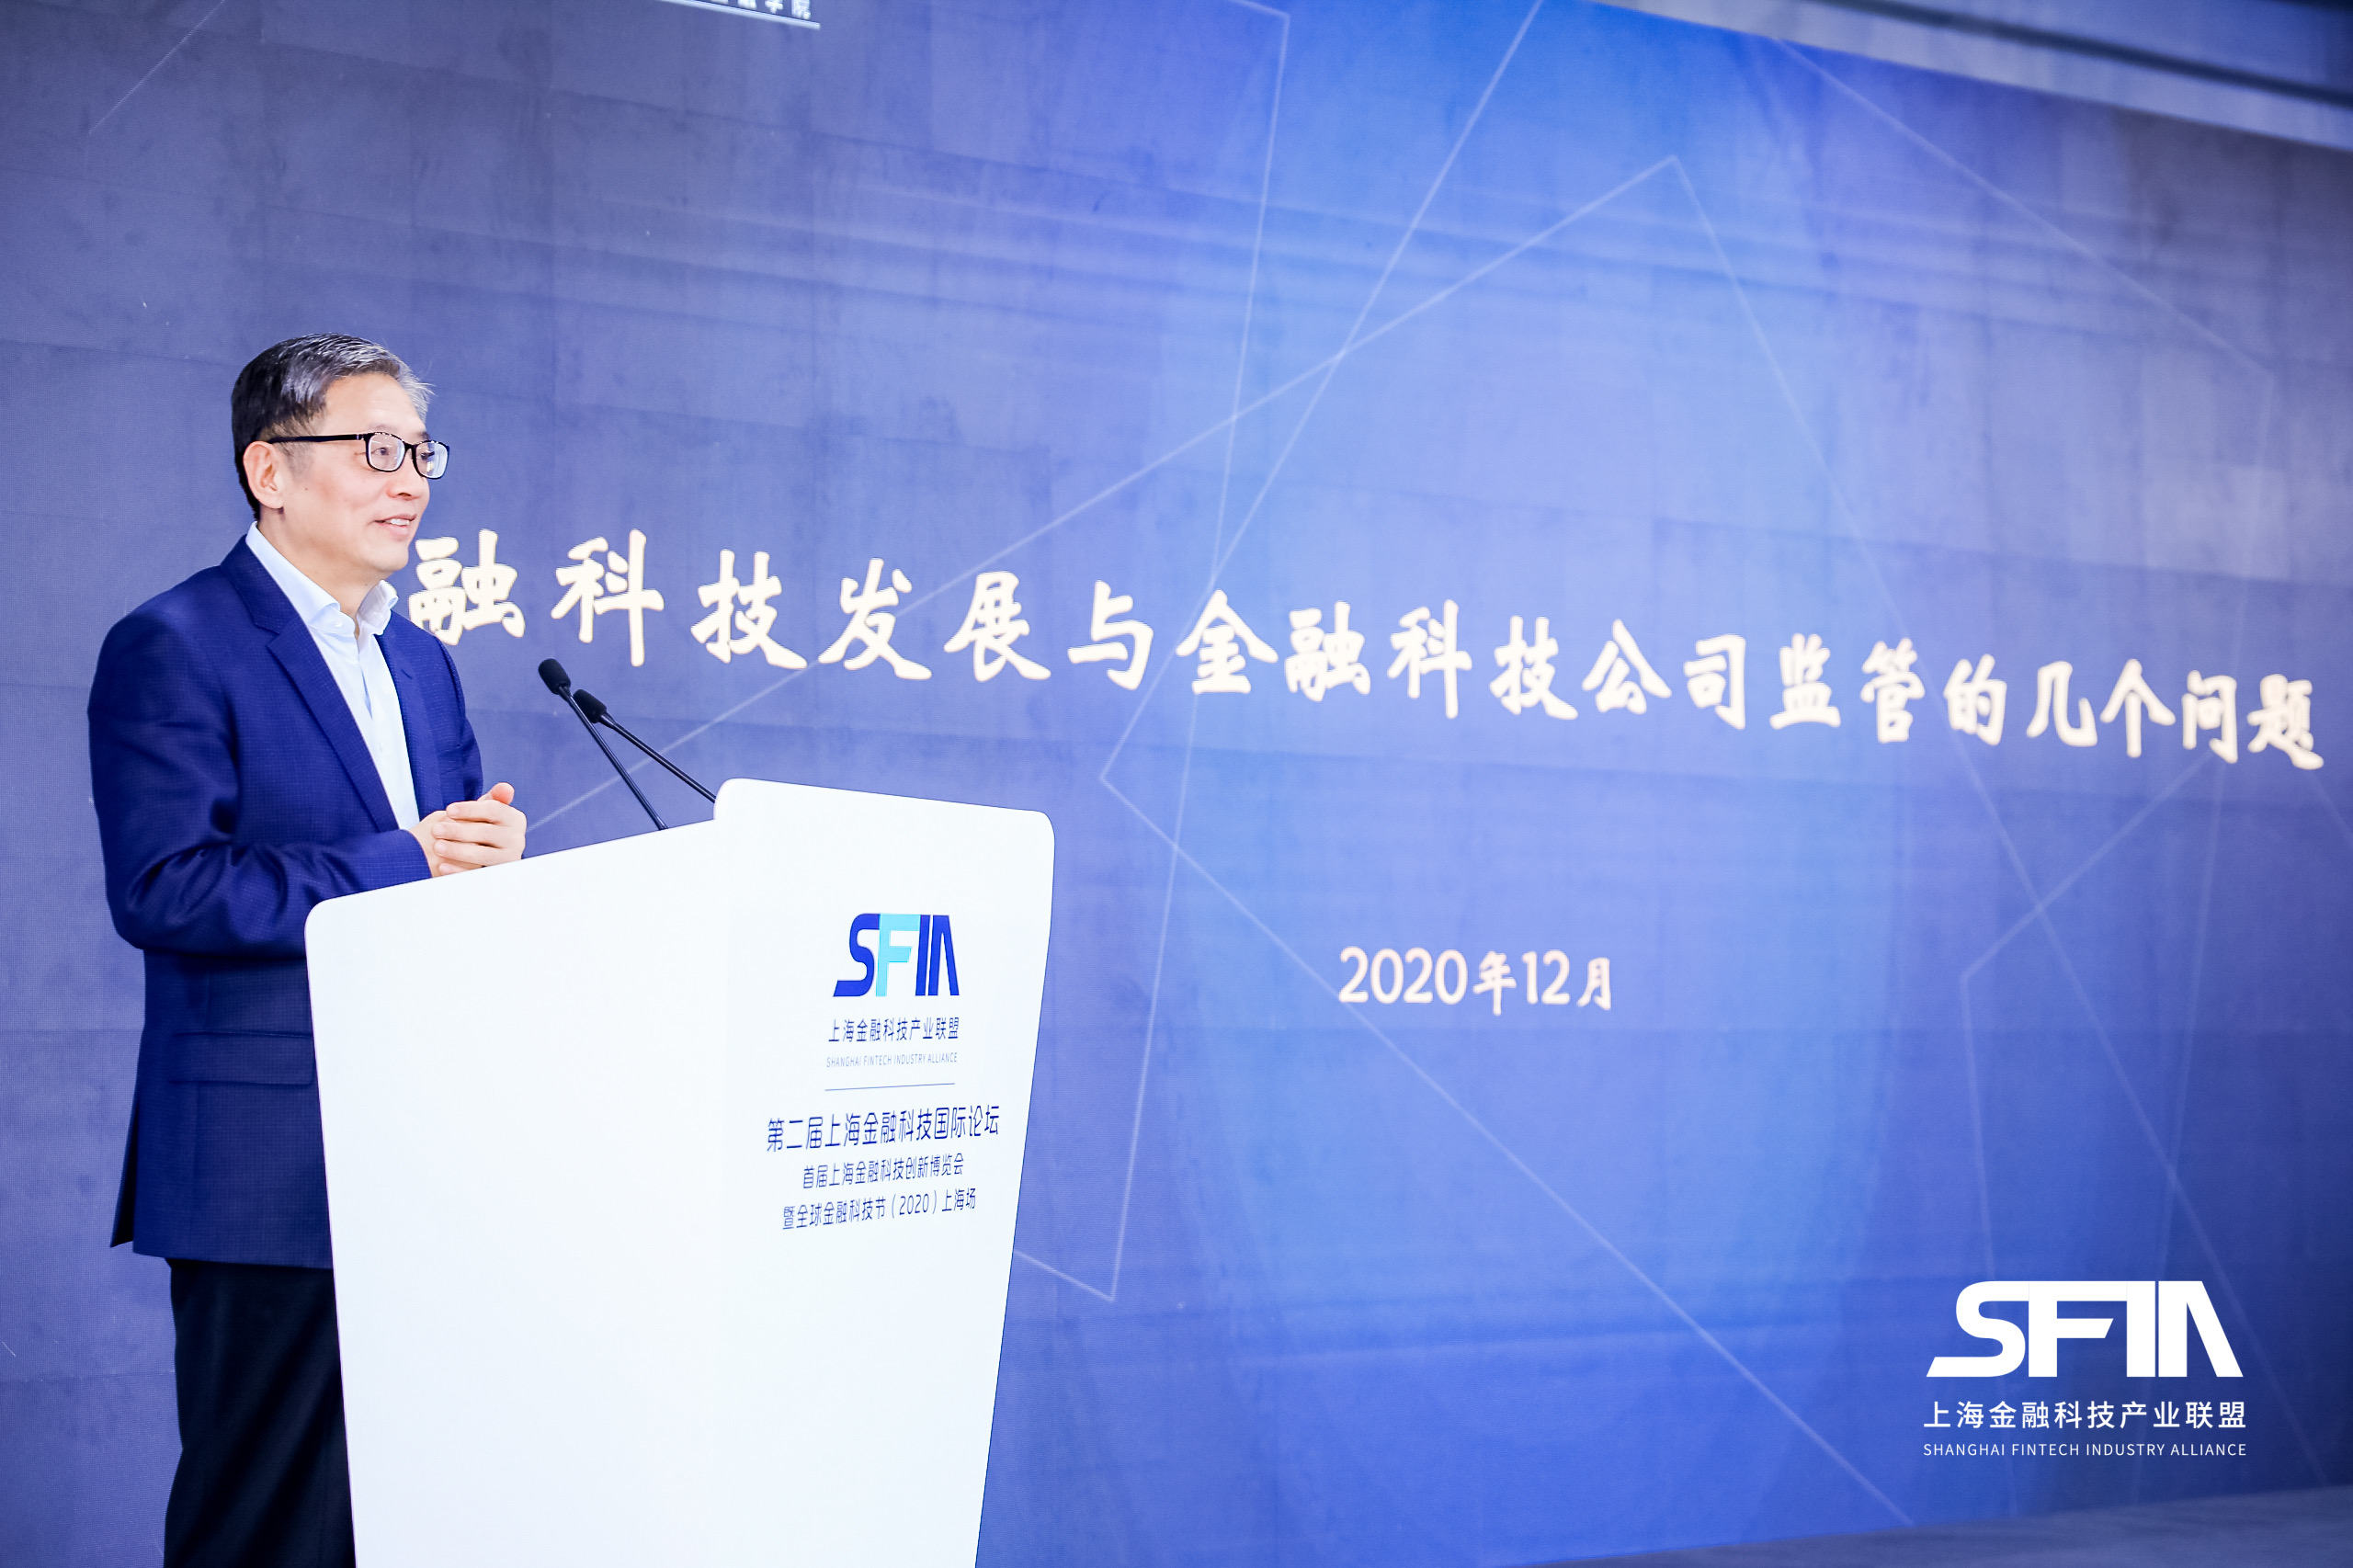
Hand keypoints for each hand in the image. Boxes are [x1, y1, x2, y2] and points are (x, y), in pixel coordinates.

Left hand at [408, 782, 526, 875]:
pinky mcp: (497, 874)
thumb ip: (495, 798)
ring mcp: (508, 858)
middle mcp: (516, 839)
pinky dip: (459, 871)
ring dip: (458, 851)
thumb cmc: (485, 826)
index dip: (470, 809)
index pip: (494, 810)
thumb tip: (505, 788)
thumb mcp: (489, 811)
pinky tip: (443, 867)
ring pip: (484, 855)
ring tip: (438, 847)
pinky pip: (477, 875)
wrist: (489, 852)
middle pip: (488, 833)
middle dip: (459, 831)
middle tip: (436, 830)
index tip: (449, 810)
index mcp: (515, 819)